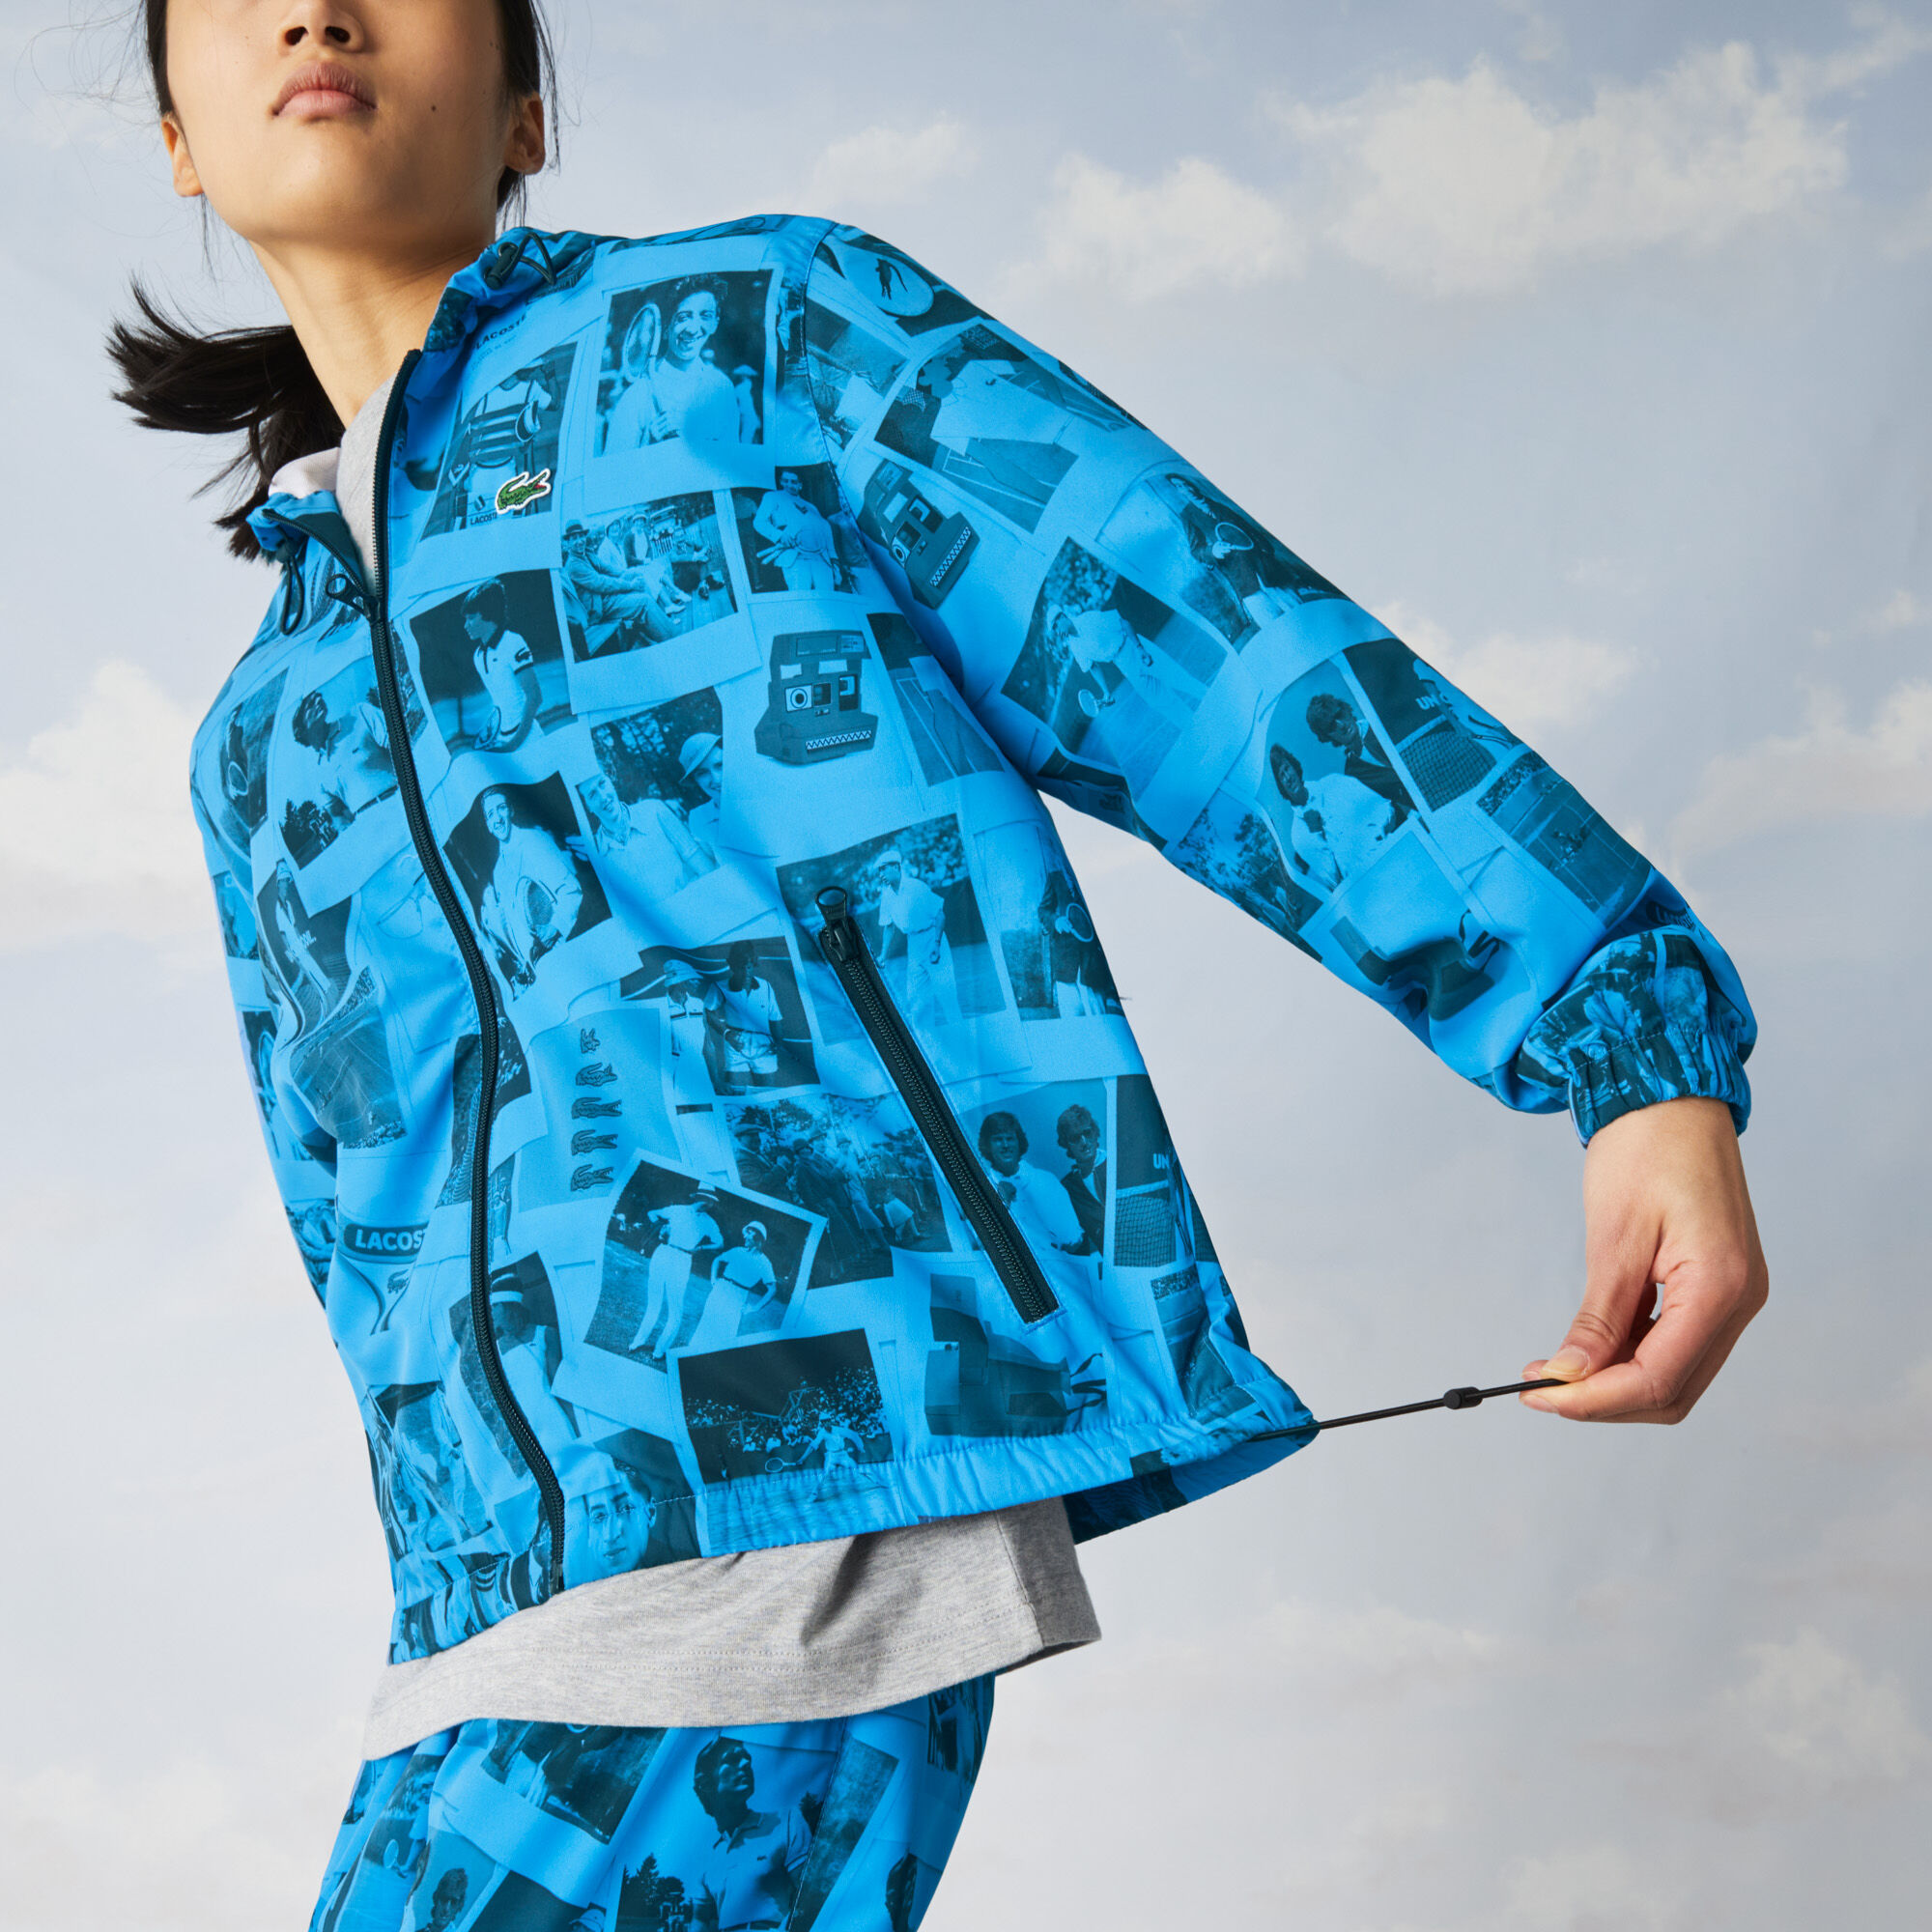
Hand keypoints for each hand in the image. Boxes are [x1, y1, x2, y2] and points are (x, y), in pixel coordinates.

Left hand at [1522, 1095, 1766, 1422]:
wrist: (1671, 1098)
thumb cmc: (1645, 1149)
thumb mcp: (1613, 1236)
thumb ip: (1599, 1316)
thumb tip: (1571, 1374)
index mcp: (1720, 1287)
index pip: (1657, 1379)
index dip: (1594, 1400)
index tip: (1538, 1396)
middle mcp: (1740, 1301)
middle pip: (1672, 1391)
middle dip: (1604, 1399)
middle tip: (1541, 1386)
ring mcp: (1736, 1297)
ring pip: (1676, 1374)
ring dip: (1616, 1381)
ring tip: (1558, 1366)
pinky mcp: (1721, 1287)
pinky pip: (1679, 1344)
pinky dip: (1633, 1354)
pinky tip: (1591, 1344)